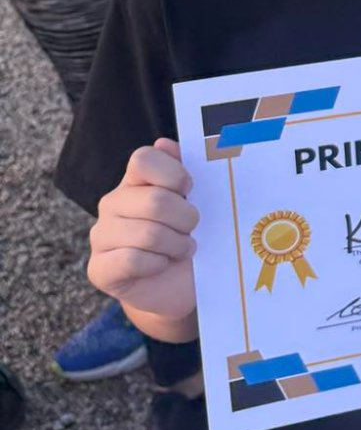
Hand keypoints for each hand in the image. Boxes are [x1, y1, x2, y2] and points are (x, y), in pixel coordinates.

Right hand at [88, 140, 199, 324]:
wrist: (178, 286)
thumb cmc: (188, 236)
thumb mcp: (194, 201)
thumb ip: (182, 169)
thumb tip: (164, 143)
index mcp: (134, 181)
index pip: (143, 159)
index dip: (174, 174)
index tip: (189, 190)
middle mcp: (112, 203)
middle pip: (155, 200)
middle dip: (186, 218)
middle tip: (192, 229)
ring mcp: (101, 236)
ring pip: (147, 233)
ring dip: (176, 245)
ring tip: (182, 249)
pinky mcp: (99, 269)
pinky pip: (131, 260)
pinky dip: (157, 264)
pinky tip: (161, 265)